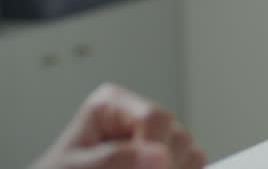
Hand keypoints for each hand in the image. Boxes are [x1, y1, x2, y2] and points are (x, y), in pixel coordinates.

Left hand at [31, 83, 205, 168]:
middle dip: (160, 165)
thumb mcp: (75, 168)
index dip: (153, 148)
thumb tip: (158, 155)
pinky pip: (193, 163)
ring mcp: (155, 137)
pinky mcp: (166, 157)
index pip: (153, 117)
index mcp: (112, 104)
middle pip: (176, 135)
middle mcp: (138, 116)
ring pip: (188, 151)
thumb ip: (113, 159)